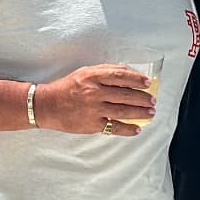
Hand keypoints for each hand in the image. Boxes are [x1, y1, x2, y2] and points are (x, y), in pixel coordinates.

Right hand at [35, 66, 155, 136]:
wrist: (47, 105)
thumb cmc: (67, 87)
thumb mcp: (84, 72)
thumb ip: (105, 70)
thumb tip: (127, 71)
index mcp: (93, 77)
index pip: (121, 75)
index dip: (137, 79)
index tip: (147, 83)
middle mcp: (94, 92)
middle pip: (126, 94)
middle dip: (143, 98)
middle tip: (152, 101)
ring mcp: (94, 109)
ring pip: (124, 111)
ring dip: (140, 113)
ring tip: (150, 113)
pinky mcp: (92, 125)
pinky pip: (114, 127)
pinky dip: (128, 129)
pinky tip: (137, 129)